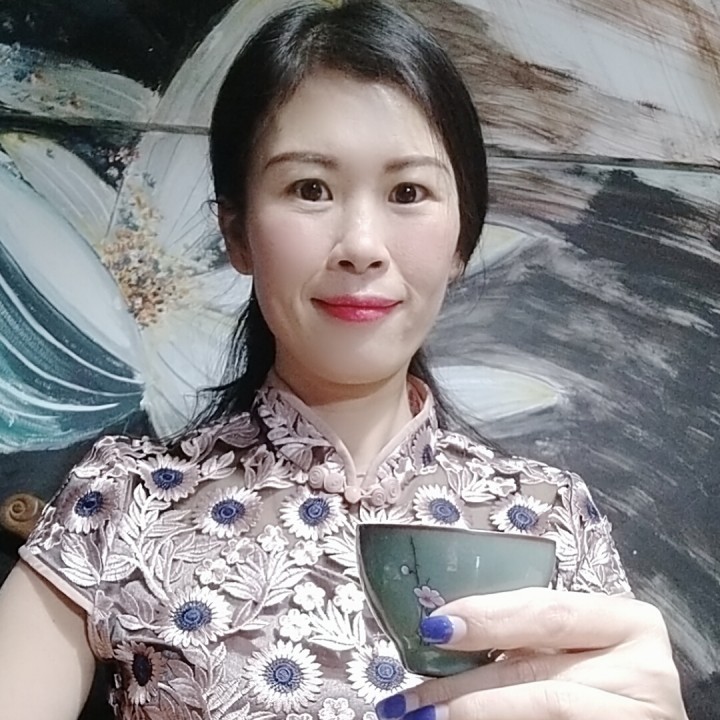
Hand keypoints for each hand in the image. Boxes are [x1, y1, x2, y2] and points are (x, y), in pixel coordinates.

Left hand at [375, 587, 687, 719]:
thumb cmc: (598, 680)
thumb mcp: (573, 648)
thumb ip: (528, 637)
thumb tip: (443, 632)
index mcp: (627, 622)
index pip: (546, 611)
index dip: (487, 617)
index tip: (434, 627)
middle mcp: (644, 668)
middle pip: (534, 667)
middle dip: (463, 681)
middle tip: (410, 695)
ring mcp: (638, 715)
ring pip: (542, 704)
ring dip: (470, 711)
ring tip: (422, 716)